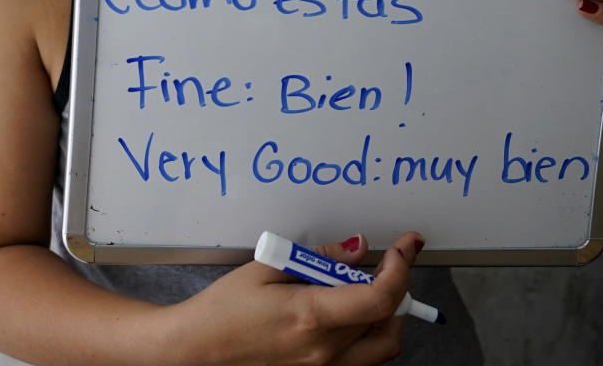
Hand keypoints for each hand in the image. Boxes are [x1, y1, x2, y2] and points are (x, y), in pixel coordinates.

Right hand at [173, 231, 423, 365]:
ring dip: (384, 317)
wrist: (196, 351)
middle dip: (390, 286)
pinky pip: (362, 361)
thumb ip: (320, 257)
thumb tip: (357, 248)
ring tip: (359, 294)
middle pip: (386, 319)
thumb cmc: (224, 310)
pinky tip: (345, 318)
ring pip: (382, 346)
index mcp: (310, 316)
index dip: (401, 267)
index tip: (405, 247)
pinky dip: (367, 338)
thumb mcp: (269, 267)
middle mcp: (323, 351)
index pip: (380, 297)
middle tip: (376, 266)